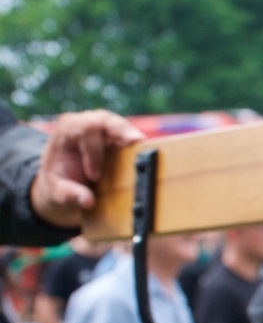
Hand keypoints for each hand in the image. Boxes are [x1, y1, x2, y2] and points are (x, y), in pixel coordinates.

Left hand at [30, 110, 142, 227]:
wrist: (63, 181)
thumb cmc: (58, 182)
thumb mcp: (55, 191)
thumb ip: (68, 195)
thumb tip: (88, 201)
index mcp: (68, 130)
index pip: (86, 130)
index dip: (93, 151)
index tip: (94, 176)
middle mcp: (87, 123)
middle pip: (106, 120)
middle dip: (122, 130)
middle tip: (136, 141)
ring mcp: (105, 129)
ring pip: (122, 126)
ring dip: (133, 137)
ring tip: (147, 148)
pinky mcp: (119, 139)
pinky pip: (130, 137)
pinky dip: (138, 147)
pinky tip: (147, 155)